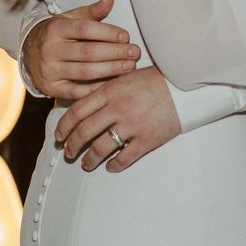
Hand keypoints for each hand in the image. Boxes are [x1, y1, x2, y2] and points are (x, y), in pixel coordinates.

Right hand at [23, 0, 139, 99]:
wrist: (28, 54)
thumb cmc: (56, 34)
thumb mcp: (70, 19)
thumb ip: (92, 11)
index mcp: (56, 28)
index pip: (85, 29)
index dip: (108, 32)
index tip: (126, 37)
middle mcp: (50, 49)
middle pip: (88, 52)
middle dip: (115, 53)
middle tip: (134, 53)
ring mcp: (49, 70)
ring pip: (85, 72)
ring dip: (111, 70)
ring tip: (129, 67)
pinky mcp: (51, 88)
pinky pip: (77, 91)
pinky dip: (97, 88)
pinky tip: (114, 83)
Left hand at [55, 67, 181, 171]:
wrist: (185, 85)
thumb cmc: (157, 79)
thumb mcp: (125, 77)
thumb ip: (105, 91)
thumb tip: (86, 105)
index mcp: (110, 91)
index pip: (77, 111)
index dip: (63, 127)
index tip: (59, 135)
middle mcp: (117, 109)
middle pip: (84, 132)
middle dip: (72, 146)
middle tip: (68, 153)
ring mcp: (132, 125)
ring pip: (101, 148)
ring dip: (89, 159)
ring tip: (86, 164)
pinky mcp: (147, 139)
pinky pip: (125, 157)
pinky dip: (115, 165)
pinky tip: (111, 167)